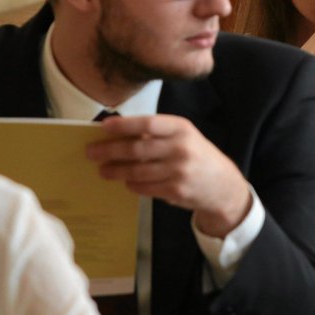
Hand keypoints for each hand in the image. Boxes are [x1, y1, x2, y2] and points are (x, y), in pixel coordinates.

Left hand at [89, 114, 252, 237]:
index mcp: (181, 128)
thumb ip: (157, 134)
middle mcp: (181, 147)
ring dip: (115, 171)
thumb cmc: (197, 155)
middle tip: (91, 152)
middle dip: (110, 150)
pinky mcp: (175, 190)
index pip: (148, 124)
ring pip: (137, 170)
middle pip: (137, 149)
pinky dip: (131, 184)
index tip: (103, 126)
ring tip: (102, 170)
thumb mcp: (184, 137)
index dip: (124, 125)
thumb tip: (118, 134)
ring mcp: (179, 170)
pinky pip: (145, 187)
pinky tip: (124, 182)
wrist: (223, 185)